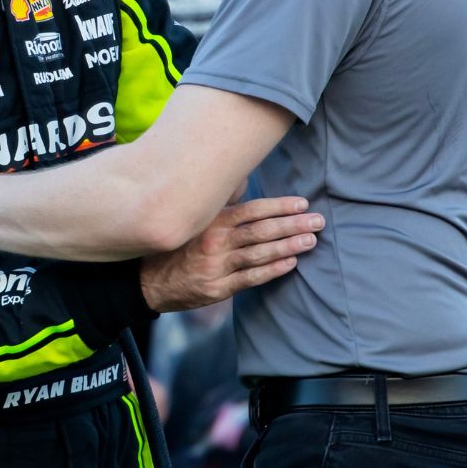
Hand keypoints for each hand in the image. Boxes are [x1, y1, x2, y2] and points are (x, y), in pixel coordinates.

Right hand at [138, 197, 322, 312]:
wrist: (148, 282)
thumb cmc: (178, 246)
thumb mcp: (194, 219)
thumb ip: (219, 202)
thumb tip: (243, 178)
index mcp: (211, 221)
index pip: (252, 210)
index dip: (279, 206)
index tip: (302, 203)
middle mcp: (215, 242)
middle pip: (261, 231)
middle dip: (292, 225)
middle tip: (318, 221)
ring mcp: (216, 266)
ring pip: (259, 254)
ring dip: (288, 246)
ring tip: (311, 240)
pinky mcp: (217, 289)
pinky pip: (251, 278)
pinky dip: (273, 270)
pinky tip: (291, 263)